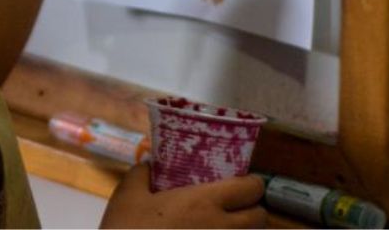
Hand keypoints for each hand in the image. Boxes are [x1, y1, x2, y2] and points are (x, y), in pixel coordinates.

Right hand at [100, 164, 267, 228]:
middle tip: (235, 206)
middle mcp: (221, 227)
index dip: (251, 183)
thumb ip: (141, 174)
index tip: (241, 181)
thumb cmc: (128, 229)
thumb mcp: (127, 196)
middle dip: (253, 210)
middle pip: (261, 218)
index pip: (251, 189)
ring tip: (223, 225)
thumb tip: (148, 165)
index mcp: (203, 202)